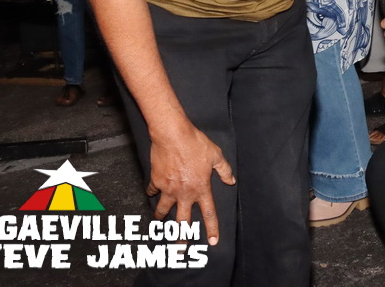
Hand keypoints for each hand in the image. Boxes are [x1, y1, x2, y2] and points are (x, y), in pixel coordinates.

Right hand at [146, 123, 235, 246]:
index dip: (212, 229)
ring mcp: (168, 189)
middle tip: (180, 250)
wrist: (172, 134)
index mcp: (201, 188)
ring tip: (159, 224)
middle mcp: (184, 193)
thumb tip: (231, 181)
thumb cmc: (195, 143)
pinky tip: (152, 192)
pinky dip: (152, 192)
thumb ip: (224, 170)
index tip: (212, 242)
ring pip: (164, 210)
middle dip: (181, 238)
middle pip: (183, 221)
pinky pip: (153, 191)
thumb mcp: (215, 155)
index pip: (209, 214)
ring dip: (161, 218)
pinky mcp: (156, 181)